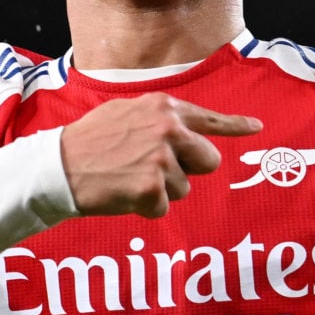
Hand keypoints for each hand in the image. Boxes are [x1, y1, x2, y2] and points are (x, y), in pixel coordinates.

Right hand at [59, 93, 262, 218]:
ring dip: (161, 190)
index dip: (235, 126)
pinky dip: (145, 207)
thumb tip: (185, 131)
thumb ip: (158, 119)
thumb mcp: (126, 113)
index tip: (257, 128)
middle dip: (189, 170)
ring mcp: (162, 158)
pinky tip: (122, 192)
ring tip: (128, 178)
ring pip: (185, 188)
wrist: (58, 166)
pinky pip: (164, 207)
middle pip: (208, 160)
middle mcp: (168, 128)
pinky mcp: (153, 188)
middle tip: (154, 170)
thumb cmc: (89, 141)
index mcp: (163, 107)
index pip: (208, 118)